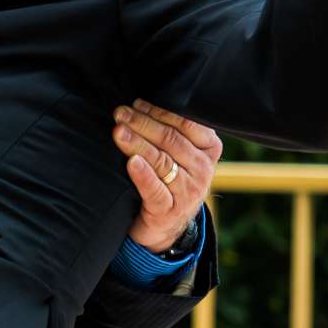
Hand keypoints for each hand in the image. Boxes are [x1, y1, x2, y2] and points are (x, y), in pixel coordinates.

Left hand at [114, 100, 220, 254]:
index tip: (136, 103)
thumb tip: (141, 103)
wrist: (165, 225)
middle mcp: (202, 170)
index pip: (186, 125)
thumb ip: (172, 132)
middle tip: (120, 113)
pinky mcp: (169, 210)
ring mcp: (187, 192)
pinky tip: (131, 162)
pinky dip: (142, 175)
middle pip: (171, 140)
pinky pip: (154, 189)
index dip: (159, 112)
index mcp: (209, 149)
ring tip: (118, 131)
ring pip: (161, 162)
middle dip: (142, 123)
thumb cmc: (169, 179)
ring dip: (137, 143)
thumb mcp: (180, 155)